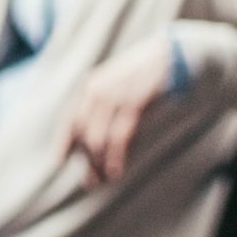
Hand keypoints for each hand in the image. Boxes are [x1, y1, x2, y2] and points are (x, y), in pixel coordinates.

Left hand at [61, 36, 176, 187]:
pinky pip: (118, 137)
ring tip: (105, 179)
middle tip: (91, 180)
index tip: (60, 162)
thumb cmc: (147, 74)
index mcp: (90, 86)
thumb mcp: (118, 83)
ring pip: (96, 139)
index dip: (63, 142)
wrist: (175, 56)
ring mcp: (114, 97)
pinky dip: (115, 157)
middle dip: (85, 160)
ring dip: (98, 163)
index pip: (69, 119)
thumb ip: (104, 103)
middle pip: (81, 133)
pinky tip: (117, 170)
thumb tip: (95, 135)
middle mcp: (96, 91)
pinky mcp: (134, 103)